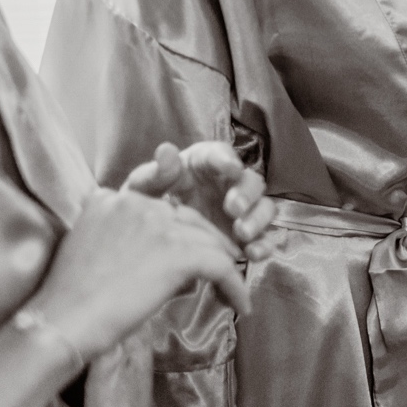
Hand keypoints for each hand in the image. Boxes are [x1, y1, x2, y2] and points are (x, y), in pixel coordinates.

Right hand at [33, 187, 247, 358]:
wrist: (61, 322)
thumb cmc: (71, 302)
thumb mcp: (92, 251)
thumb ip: (126, 240)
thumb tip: (170, 263)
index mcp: (109, 199)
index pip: (157, 204)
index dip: (178, 226)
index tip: (191, 244)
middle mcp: (134, 202)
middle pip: (189, 218)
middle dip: (206, 245)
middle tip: (218, 273)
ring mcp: (157, 223)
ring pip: (209, 239)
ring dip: (223, 266)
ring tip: (231, 291)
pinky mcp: (178, 251)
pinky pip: (222, 265)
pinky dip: (235, 286)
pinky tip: (240, 305)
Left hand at [124, 140, 276, 262]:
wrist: (149, 245)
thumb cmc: (148, 209)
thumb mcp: (142, 192)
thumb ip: (153, 174)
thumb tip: (166, 151)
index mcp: (203, 166)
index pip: (219, 154)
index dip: (227, 160)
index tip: (229, 168)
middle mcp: (228, 185)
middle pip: (251, 181)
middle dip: (246, 193)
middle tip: (233, 208)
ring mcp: (241, 213)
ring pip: (264, 208)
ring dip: (258, 219)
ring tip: (241, 232)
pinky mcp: (246, 239)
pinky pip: (264, 240)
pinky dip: (263, 246)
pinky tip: (252, 254)